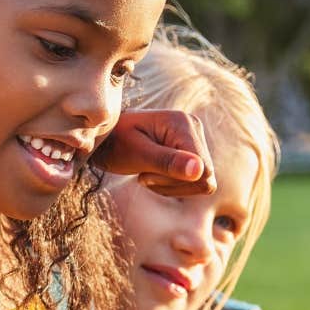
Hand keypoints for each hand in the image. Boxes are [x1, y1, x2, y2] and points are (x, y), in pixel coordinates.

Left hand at [90, 109, 214, 195]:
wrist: (106, 138)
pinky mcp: (191, 150)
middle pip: (203, 176)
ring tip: (146, 173)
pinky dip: (171, 185)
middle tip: (143, 175)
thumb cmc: (115, 143)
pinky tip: (152, 173)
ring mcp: (195, 138)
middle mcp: (194, 127)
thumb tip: (199, 170)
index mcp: (183, 123)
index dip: (175, 181)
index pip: (202, 169)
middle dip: (171, 184)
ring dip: (169, 186)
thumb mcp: (137, 154)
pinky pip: (194, 181)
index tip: (145, 175)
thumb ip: (168, 162)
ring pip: (200, 181)